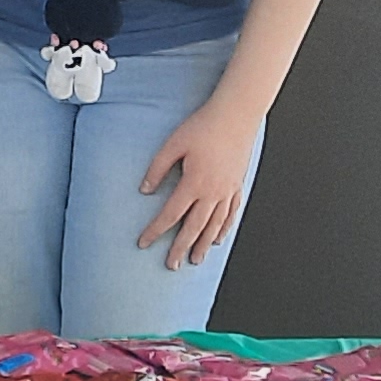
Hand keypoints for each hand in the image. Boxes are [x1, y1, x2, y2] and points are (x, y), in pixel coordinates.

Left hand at [137, 105, 262, 271]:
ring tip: (195, 259)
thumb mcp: (173, 144)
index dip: (155, 231)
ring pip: (214, 225)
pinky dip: (224, 229)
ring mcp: (227, 190)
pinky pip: (231, 214)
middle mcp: (212, 192)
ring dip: (203, 244)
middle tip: (172, 264)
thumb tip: (144, 189)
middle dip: (180, 248)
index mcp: (194, 183)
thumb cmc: (204, 126)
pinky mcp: (237, 185)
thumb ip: (157, 169)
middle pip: (193, 227)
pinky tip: (217, 239)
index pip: (170, 215)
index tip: (144, 243)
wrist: (236, 115)